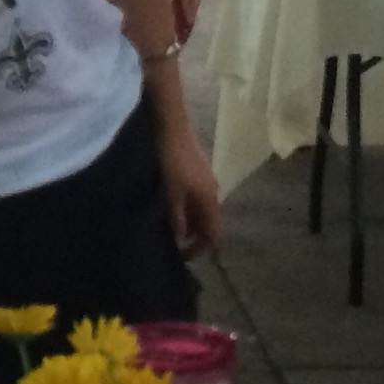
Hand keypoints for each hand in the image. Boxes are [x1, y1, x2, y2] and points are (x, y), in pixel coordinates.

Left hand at [155, 105, 224, 259]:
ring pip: (203, 211)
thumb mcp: (171, 194)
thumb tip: (180, 240)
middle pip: (210, 224)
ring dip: (190, 223)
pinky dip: (187, 210)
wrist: (172, 127)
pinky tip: (171, 208)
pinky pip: (197, 200)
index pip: (214, 235)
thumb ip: (177, 218)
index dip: (200, 250)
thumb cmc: (172, 161)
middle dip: (195, 238)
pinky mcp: (198, 173)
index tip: (181, 257)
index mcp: (210, 200)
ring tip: (169, 229)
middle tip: (173, 245)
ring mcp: (207, 182)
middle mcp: (213, 192)